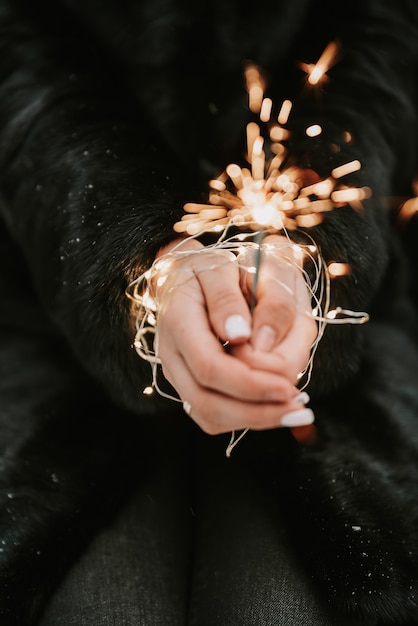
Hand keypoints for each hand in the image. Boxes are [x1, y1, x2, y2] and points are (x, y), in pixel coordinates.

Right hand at [153, 237, 315, 434]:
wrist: (189, 275)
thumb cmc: (215, 268)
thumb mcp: (229, 266)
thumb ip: (235, 298)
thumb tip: (247, 339)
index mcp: (179, 318)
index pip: (209, 366)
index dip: (250, 384)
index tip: (289, 387)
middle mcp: (171, 352)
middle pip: (207, 402)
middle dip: (257, 412)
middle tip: (300, 410)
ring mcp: (178, 372)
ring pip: (210, 416)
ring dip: (256, 419)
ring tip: (296, 411)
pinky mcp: (190, 384)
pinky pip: (215, 416)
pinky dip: (248, 417)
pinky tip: (277, 406)